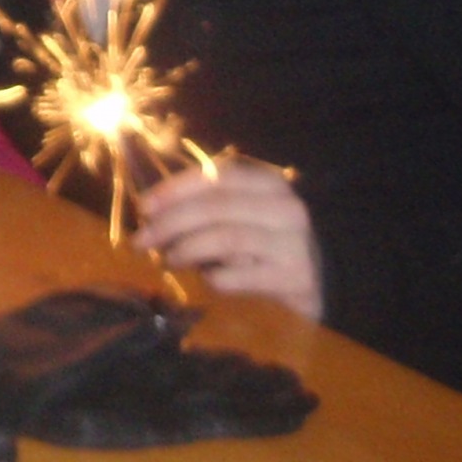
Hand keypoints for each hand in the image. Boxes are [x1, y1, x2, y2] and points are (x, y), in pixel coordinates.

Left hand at [138, 160, 322, 321]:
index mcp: (270, 184)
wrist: (320, 285)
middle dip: (170, 223)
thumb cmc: (267, 246)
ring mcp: (294, 244)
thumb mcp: (242, 216)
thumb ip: (206, 206)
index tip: (144, 206)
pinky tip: (205, 280)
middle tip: (141, 240)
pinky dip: (213, 278)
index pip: (218, 175)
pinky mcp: (294, 279)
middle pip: (216, 207)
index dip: (176, 188)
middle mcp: (286, 208)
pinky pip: (238, 276)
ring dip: (186, 250)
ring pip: (225, 238)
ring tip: (167, 260)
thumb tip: (150, 211)